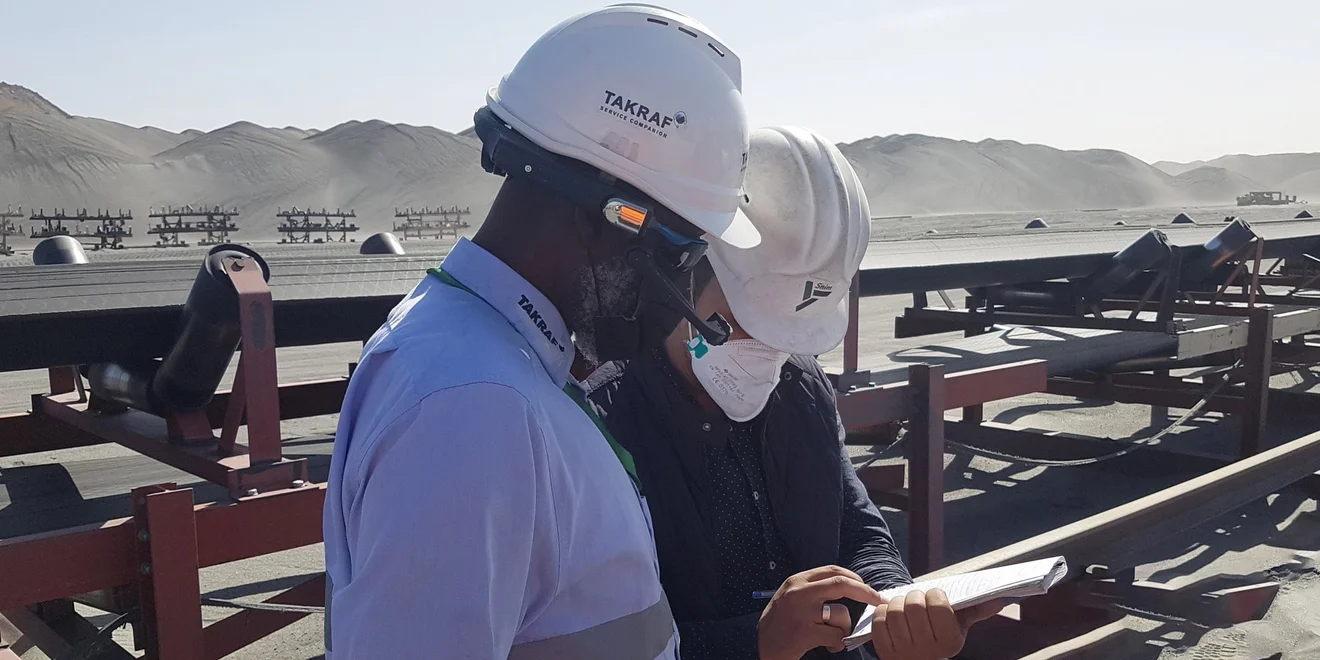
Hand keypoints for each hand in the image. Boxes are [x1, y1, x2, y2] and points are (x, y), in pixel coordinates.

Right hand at [757, 566, 882, 659]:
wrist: (761, 647)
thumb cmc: (779, 623)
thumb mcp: (790, 596)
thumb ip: (812, 588)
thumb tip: (847, 585)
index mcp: (796, 581)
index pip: (832, 571)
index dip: (854, 578)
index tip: (866, 586)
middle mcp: (799, 593)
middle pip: (842, 584)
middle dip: (866, 592)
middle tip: (879, 599)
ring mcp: (802, 613)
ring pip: (842, 614)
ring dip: (844, 628)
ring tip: (832, 636)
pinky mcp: (805, 633)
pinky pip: (836, 637)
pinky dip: (838, 644)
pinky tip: (827, 647)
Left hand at [869, 589, 1004, 658]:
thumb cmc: (940, 636)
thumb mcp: (958, 626)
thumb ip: (976, 611)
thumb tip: (1000, 600)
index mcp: (949, 642)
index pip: (938, 604)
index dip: (934, 594)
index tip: (935, 597)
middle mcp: (928, 650)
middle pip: (914, 605)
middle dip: (914, 595)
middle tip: (918, 599)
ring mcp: (904, 652)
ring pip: (895, 610)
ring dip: (897, 602)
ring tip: (904, 606)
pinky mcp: (885, 651)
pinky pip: (879, 620)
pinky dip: (882, 612)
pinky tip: (891, 616)